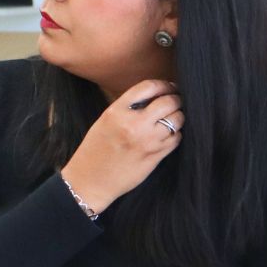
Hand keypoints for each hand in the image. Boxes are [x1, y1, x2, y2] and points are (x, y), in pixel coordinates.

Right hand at [58, 78, 183, 212]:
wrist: (90, 181)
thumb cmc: (95, 151)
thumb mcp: (104, 122)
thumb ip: (127, 108)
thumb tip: (155, 96)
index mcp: (116, 112)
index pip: (148, 87)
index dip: (163, 85)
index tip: (168, 87)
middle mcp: (133, 125)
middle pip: (168, 101)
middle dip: (175, 99)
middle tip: (175, 101)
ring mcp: (147, 141)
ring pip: (177, 119)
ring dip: (177, 117)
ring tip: (171, 120)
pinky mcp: (156, 155)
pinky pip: (176, 138)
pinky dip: (175, 134)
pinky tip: (166, 136)